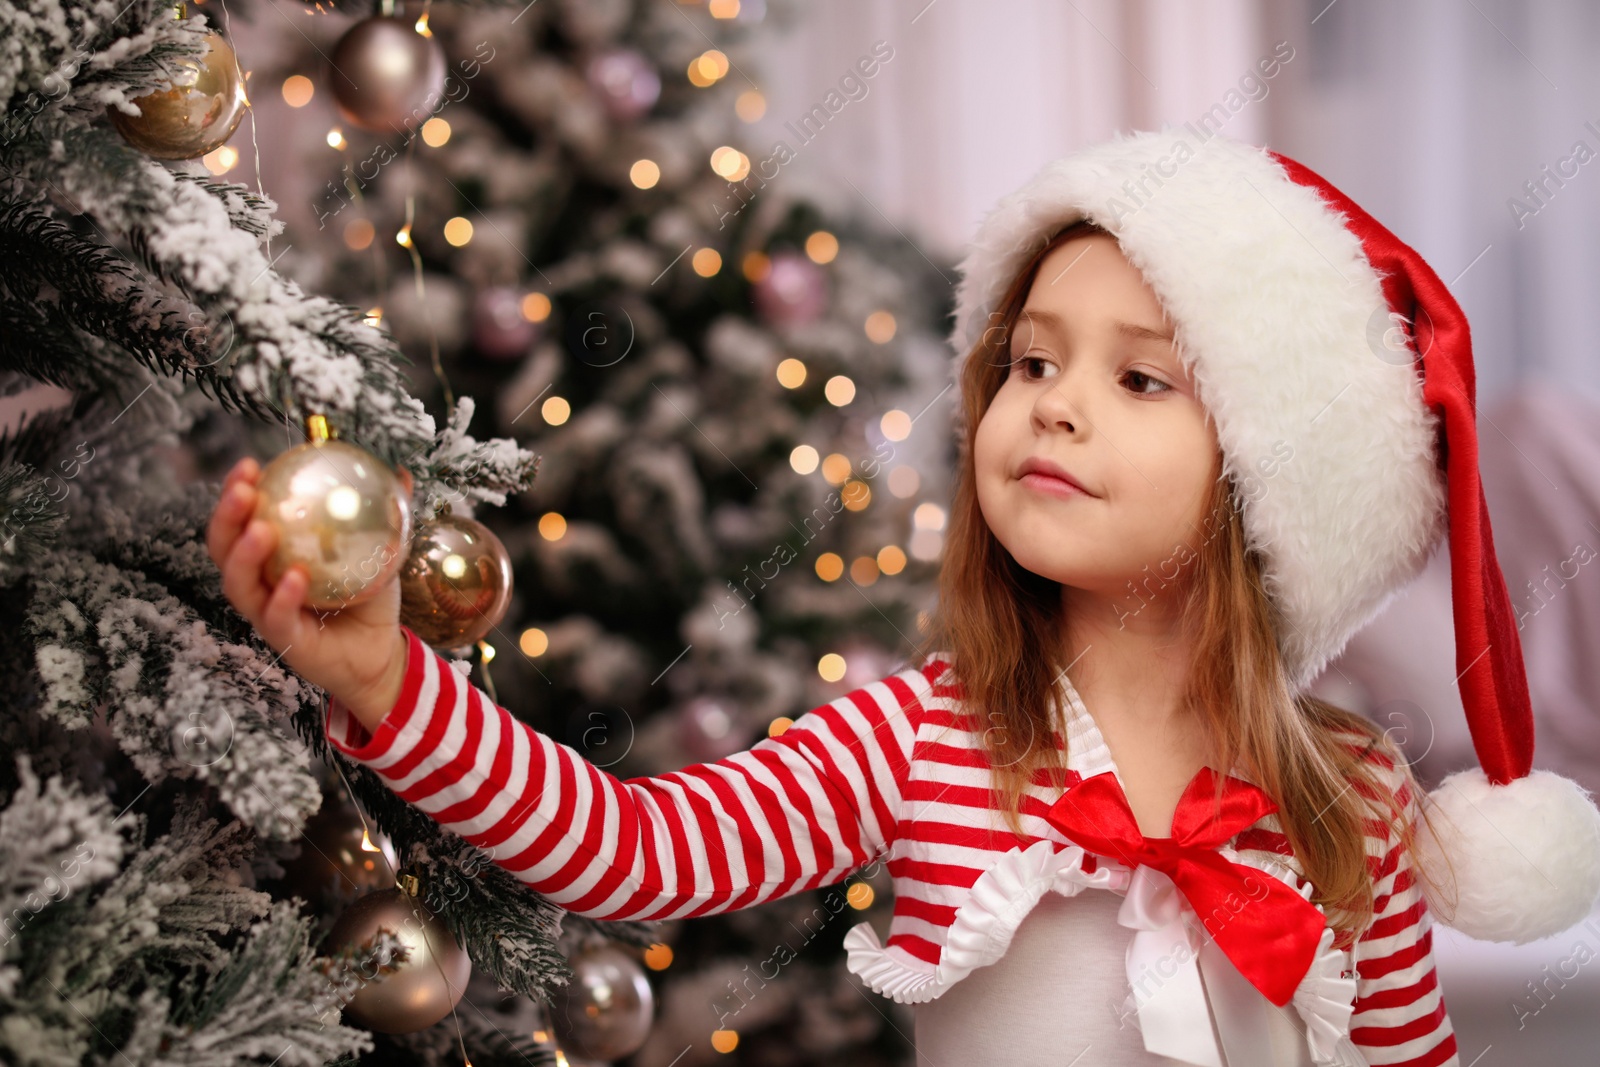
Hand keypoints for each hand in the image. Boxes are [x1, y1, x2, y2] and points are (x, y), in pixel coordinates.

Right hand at [207, 456, 411, 730]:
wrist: (381, 653)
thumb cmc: (369, 598)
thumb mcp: (379, 551)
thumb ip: (383, 516)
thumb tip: (400, 474)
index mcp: (274, 556)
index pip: (243, 519)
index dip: (236, 492)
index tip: (249, 465)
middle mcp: (261, 583)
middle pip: (225, 548)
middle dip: (226, 516)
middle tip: (243, 490)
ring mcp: (267, 612)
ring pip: (239, 584)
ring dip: (245, 555)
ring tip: (260, 530)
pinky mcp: (285, 641)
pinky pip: (276, 617)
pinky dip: (283, 597)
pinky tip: (294, 577)